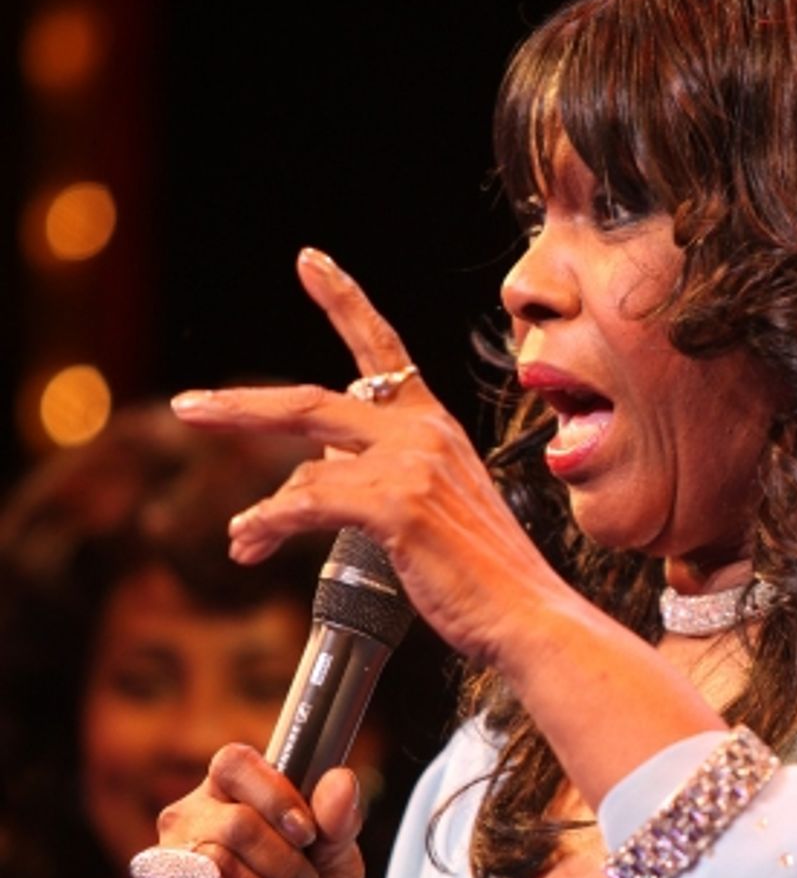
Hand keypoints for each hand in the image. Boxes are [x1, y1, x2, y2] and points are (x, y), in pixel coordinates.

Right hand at [127, 746, 362, 877]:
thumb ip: (340, 824)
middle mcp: (188, 821)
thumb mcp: (337, 870)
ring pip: (218, 864)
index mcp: (228, 795)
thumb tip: (341, 779)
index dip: (274, 793)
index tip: (309, 835)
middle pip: (236, 823)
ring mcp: (163, 864)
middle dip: (287, 866)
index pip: (234, 763)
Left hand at [170, 248, 568, 669]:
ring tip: (243, 541)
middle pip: (310, 403)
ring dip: (262, 512)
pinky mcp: (398, 506)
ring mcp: (412, 466)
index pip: (384, 350)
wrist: (527, 615)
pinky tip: (250, 543)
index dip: (344, 301)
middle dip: (240, 407)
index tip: (310, 262)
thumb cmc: (485, 578)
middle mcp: (424, 434)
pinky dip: (269, 526)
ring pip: (303, 471)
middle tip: (188, 406)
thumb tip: (312, 480)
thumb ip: (380, 481)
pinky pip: (307, 504)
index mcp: (435, 427)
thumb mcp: (433, 512)